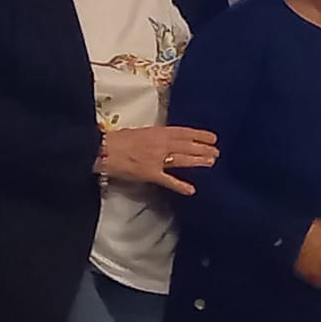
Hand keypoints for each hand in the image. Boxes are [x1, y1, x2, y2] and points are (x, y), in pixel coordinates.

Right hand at [97, 124, 217, 195]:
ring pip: (182, 159)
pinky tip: (191, 190)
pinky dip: (180, 185)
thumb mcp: (140, 132)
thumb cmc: (118, 140)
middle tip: (217, 152)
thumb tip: (168, 139)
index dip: (199, 135)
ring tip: (211, 162)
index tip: (213, 137)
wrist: (103, 149)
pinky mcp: (150, 173)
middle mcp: (161, 144)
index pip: (184, 132)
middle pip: (187, 145)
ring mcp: (157, 159)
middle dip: (203, 148)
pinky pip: (168, 180)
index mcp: (158, 132)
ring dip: (198, 161)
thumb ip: (156, 136)